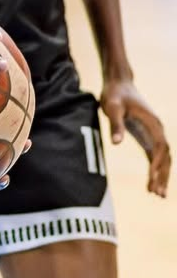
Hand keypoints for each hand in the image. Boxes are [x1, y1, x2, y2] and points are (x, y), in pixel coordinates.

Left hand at [100, 78, 169, 196]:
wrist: (118, 83)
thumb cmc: (114, 94)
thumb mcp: (112, 107)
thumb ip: (115, 124)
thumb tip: (116, 143)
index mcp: (152, 122)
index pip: (160, 146)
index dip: (158, 162)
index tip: (153, 177)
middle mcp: (157, 128)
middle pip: (165, 155)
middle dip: (163, 174)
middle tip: (158, 193)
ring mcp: (153, 132)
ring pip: (163, 158)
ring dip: (162, 175)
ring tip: (157, 194)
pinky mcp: (147, 135)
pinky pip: (155, 155)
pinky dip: (155, 169)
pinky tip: (152, 183)